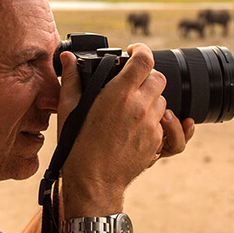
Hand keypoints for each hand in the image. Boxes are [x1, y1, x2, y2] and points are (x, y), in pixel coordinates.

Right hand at [57, 44, 192, 215]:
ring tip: (132, 109)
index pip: (145, 60)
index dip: (141, 50)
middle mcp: (140, 107)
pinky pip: (165, 124)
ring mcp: (151, 126)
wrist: (93, 182)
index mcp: (119, 94)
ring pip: (163, 101)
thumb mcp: (68, 110)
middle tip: (132, 85)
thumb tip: (68, 58)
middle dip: (147, 77)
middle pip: (159, 78)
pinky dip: (156, 121)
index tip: (134, 52)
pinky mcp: (157, 142)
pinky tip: (141, 126)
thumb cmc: (77, 146)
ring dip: (151, 100)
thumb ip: (72, 79)